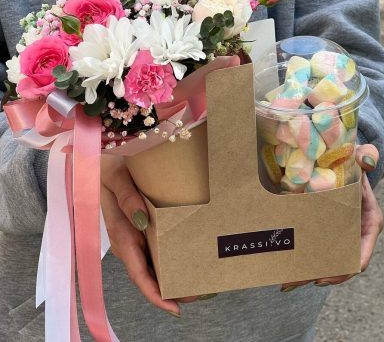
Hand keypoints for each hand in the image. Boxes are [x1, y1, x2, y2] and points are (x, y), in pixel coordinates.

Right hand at [101, 155, 195, 317]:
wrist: (98, 158)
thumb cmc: (107, 166)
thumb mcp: (116, 177)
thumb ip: (127, 198)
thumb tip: (143, 222)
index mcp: (121, 233)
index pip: (138, 273)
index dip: (155, 294)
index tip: (176, 308)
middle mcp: (126, 240)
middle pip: (148, 275)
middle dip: (172, 289)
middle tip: (201, 292)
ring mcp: (132, 235)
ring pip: (151, 265)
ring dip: (171, 276)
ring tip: (198, 281)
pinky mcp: (137, 228)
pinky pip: (152, 250)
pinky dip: (167, 259)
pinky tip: (183, 257)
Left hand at [281, 144, 383, 291]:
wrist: (342, 165)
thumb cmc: (352, 162)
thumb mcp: (359, 157)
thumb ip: (365, 155)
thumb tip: (366, 160)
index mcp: (370, 222)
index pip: (362, 252)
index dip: (346, 268)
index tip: (326, 276)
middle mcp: (355, 234)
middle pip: (341, 263)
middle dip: (320, 275)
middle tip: (296, 282)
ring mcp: (339, 234)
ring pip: (325, 260)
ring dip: (306, 273)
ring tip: (284, 283)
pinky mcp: (324, 231)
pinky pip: (315, 249)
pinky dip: (301, 259)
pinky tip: (283, 266)